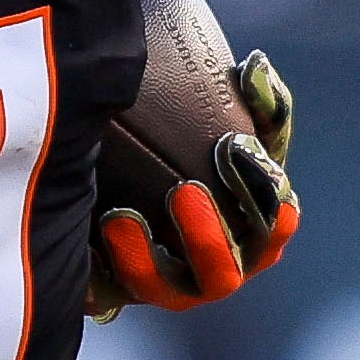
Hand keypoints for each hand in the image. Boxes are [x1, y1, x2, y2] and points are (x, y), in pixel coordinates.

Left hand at [90, 49, 299, 317]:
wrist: (106, 166)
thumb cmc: (184, 151)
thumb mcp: (217, 124)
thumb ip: (248, 99)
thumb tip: (254, 67)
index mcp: (246, 232)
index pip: (272, 233)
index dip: (272, 215)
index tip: (256, 184)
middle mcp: (207, 267)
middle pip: (221, 273)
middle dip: (208, 238)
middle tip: (186, 192)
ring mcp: (159, 283)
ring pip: (161, 289)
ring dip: (145, 259)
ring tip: (121, 218)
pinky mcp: (110, 288)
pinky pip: (105, 291)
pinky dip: (99, 268)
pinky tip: (87, 233)